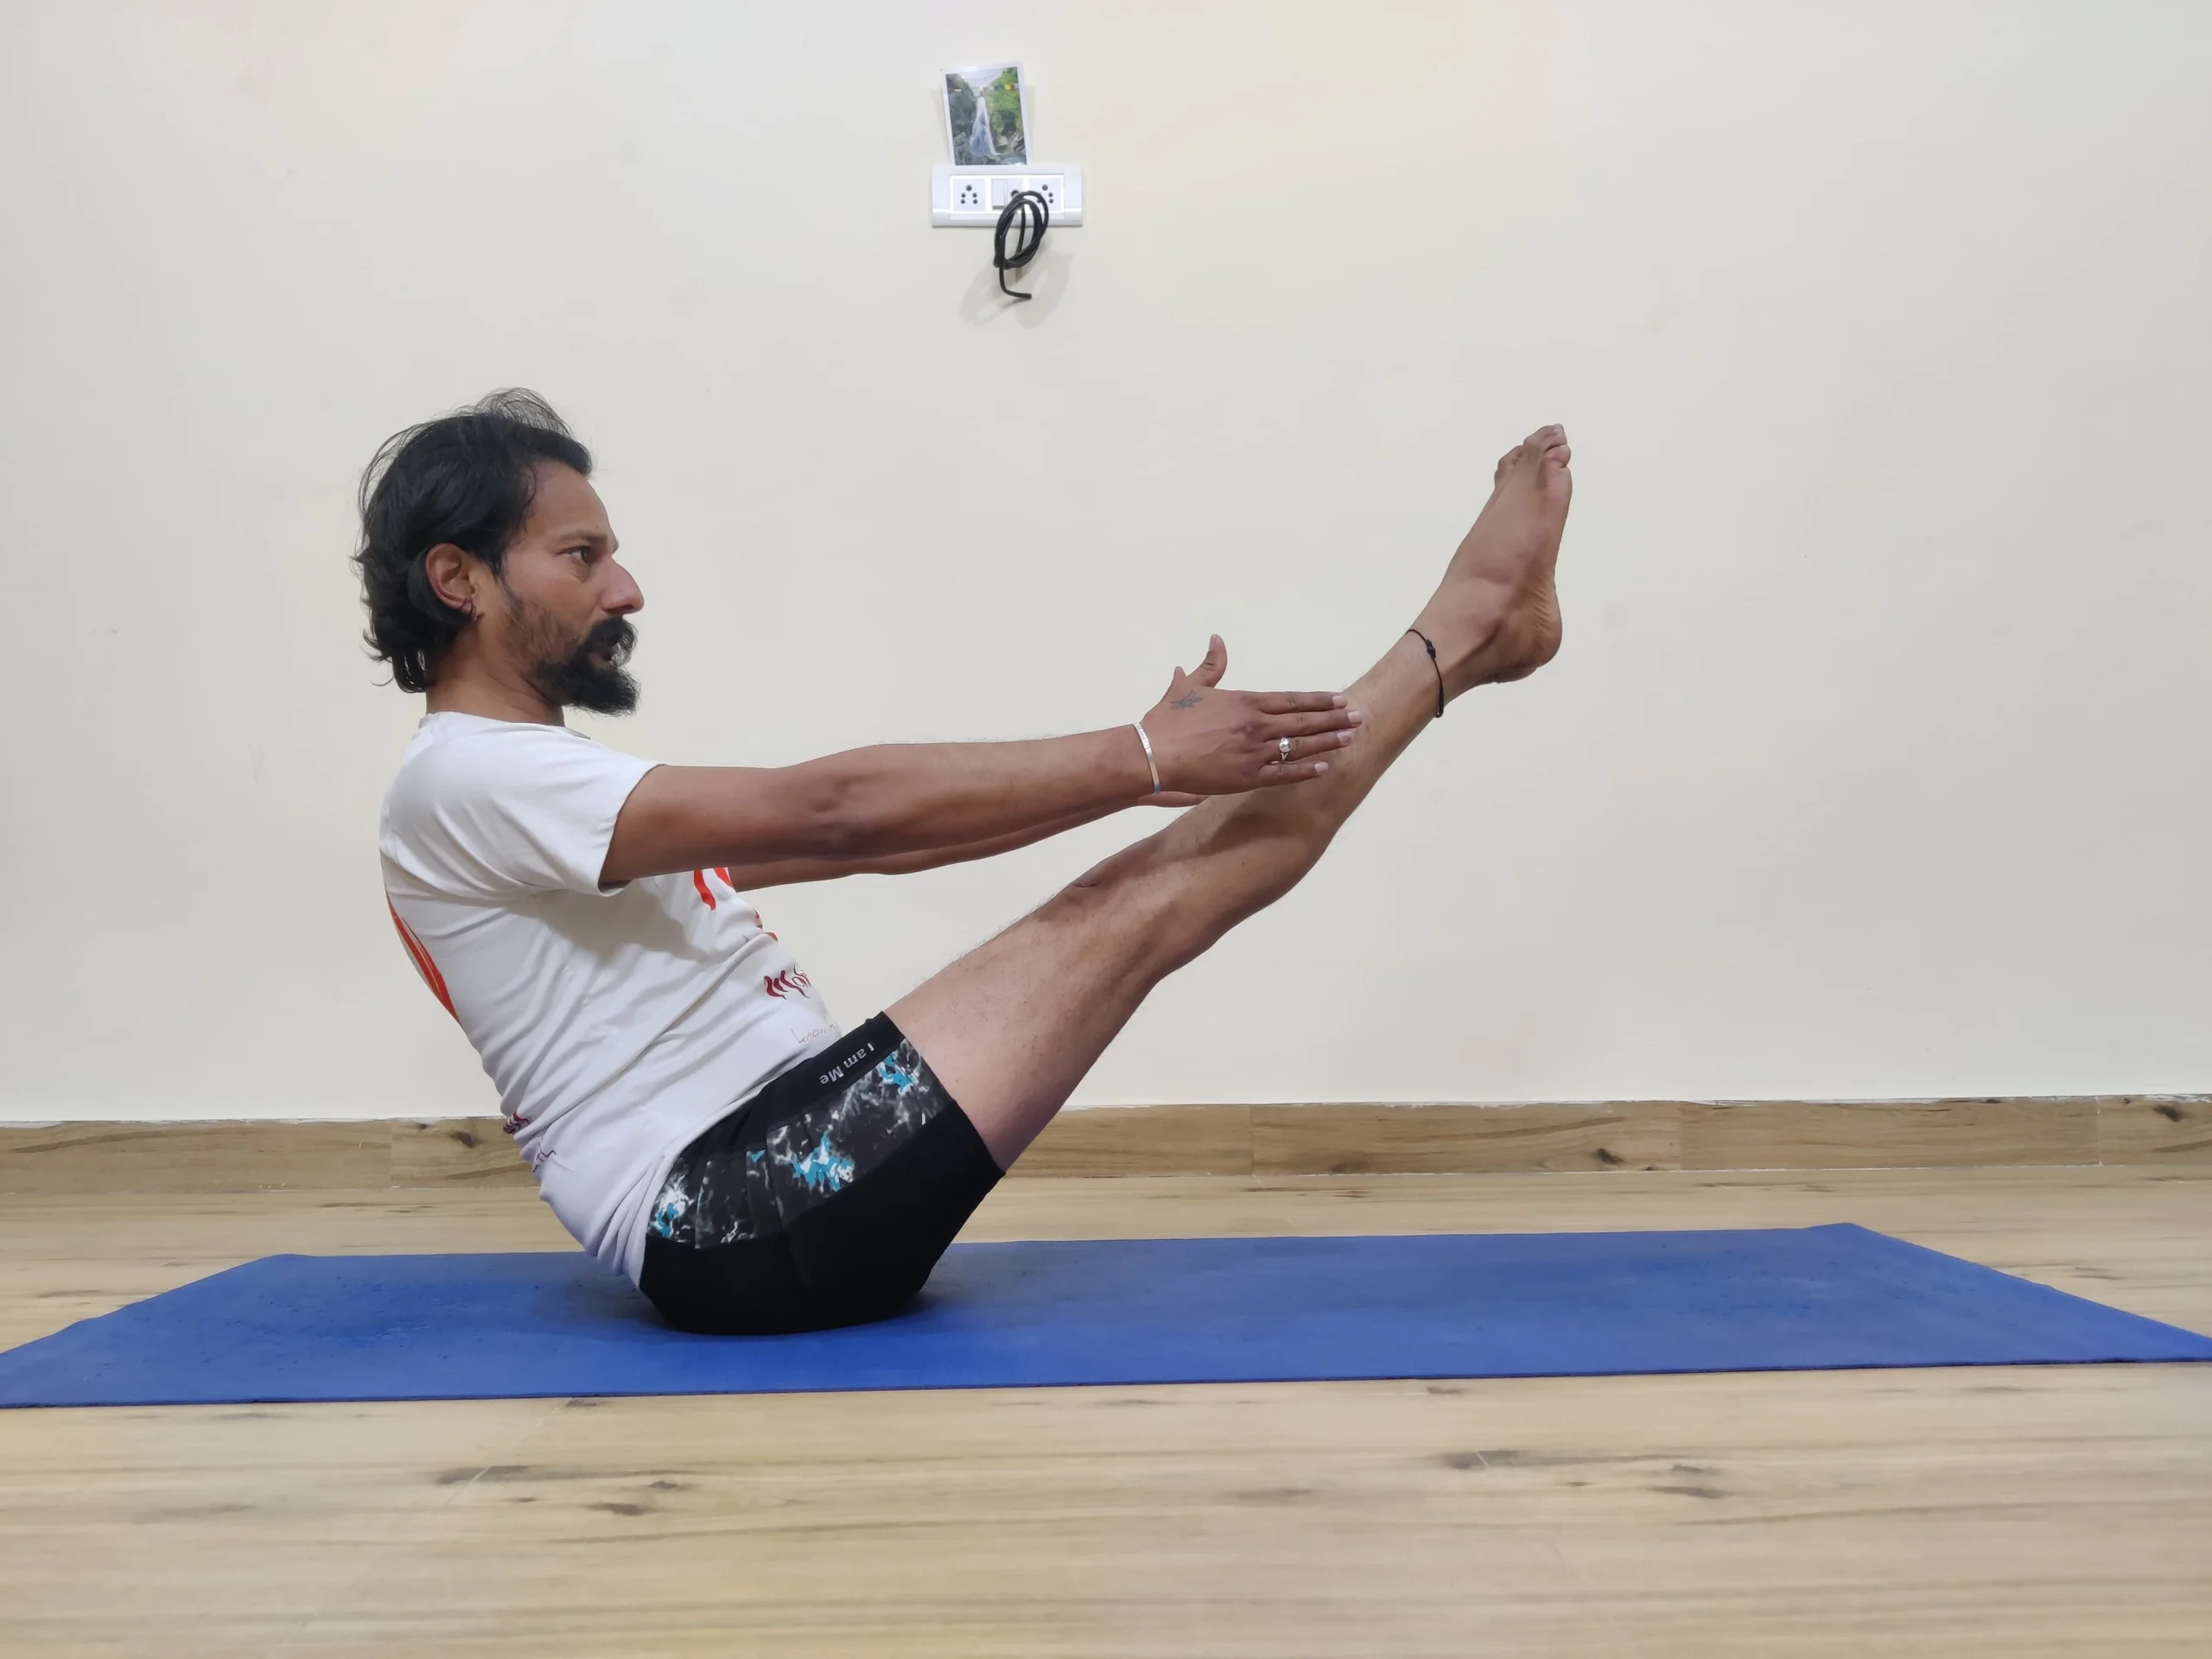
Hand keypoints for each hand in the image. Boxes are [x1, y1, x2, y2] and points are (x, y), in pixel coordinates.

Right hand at [1139, 635, 1360, 796]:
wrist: (1153, 754)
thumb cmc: (1168, 721)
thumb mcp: (1189, 686)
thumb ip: (1210, 665)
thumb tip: (1216, 639)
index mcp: (1245, 702)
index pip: (1292, 700)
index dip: (1318, 700)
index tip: (1340, 699)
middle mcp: (1255, 726)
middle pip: (1303, 722)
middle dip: (1333, 719)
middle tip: (1358, 717)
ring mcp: (1253, 754)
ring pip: (1299, 747)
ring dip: (1327, 742)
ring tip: (1350, 739)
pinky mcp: (1246, 778)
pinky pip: (1283, 775)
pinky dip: (1305, 771)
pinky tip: (1324, 767)